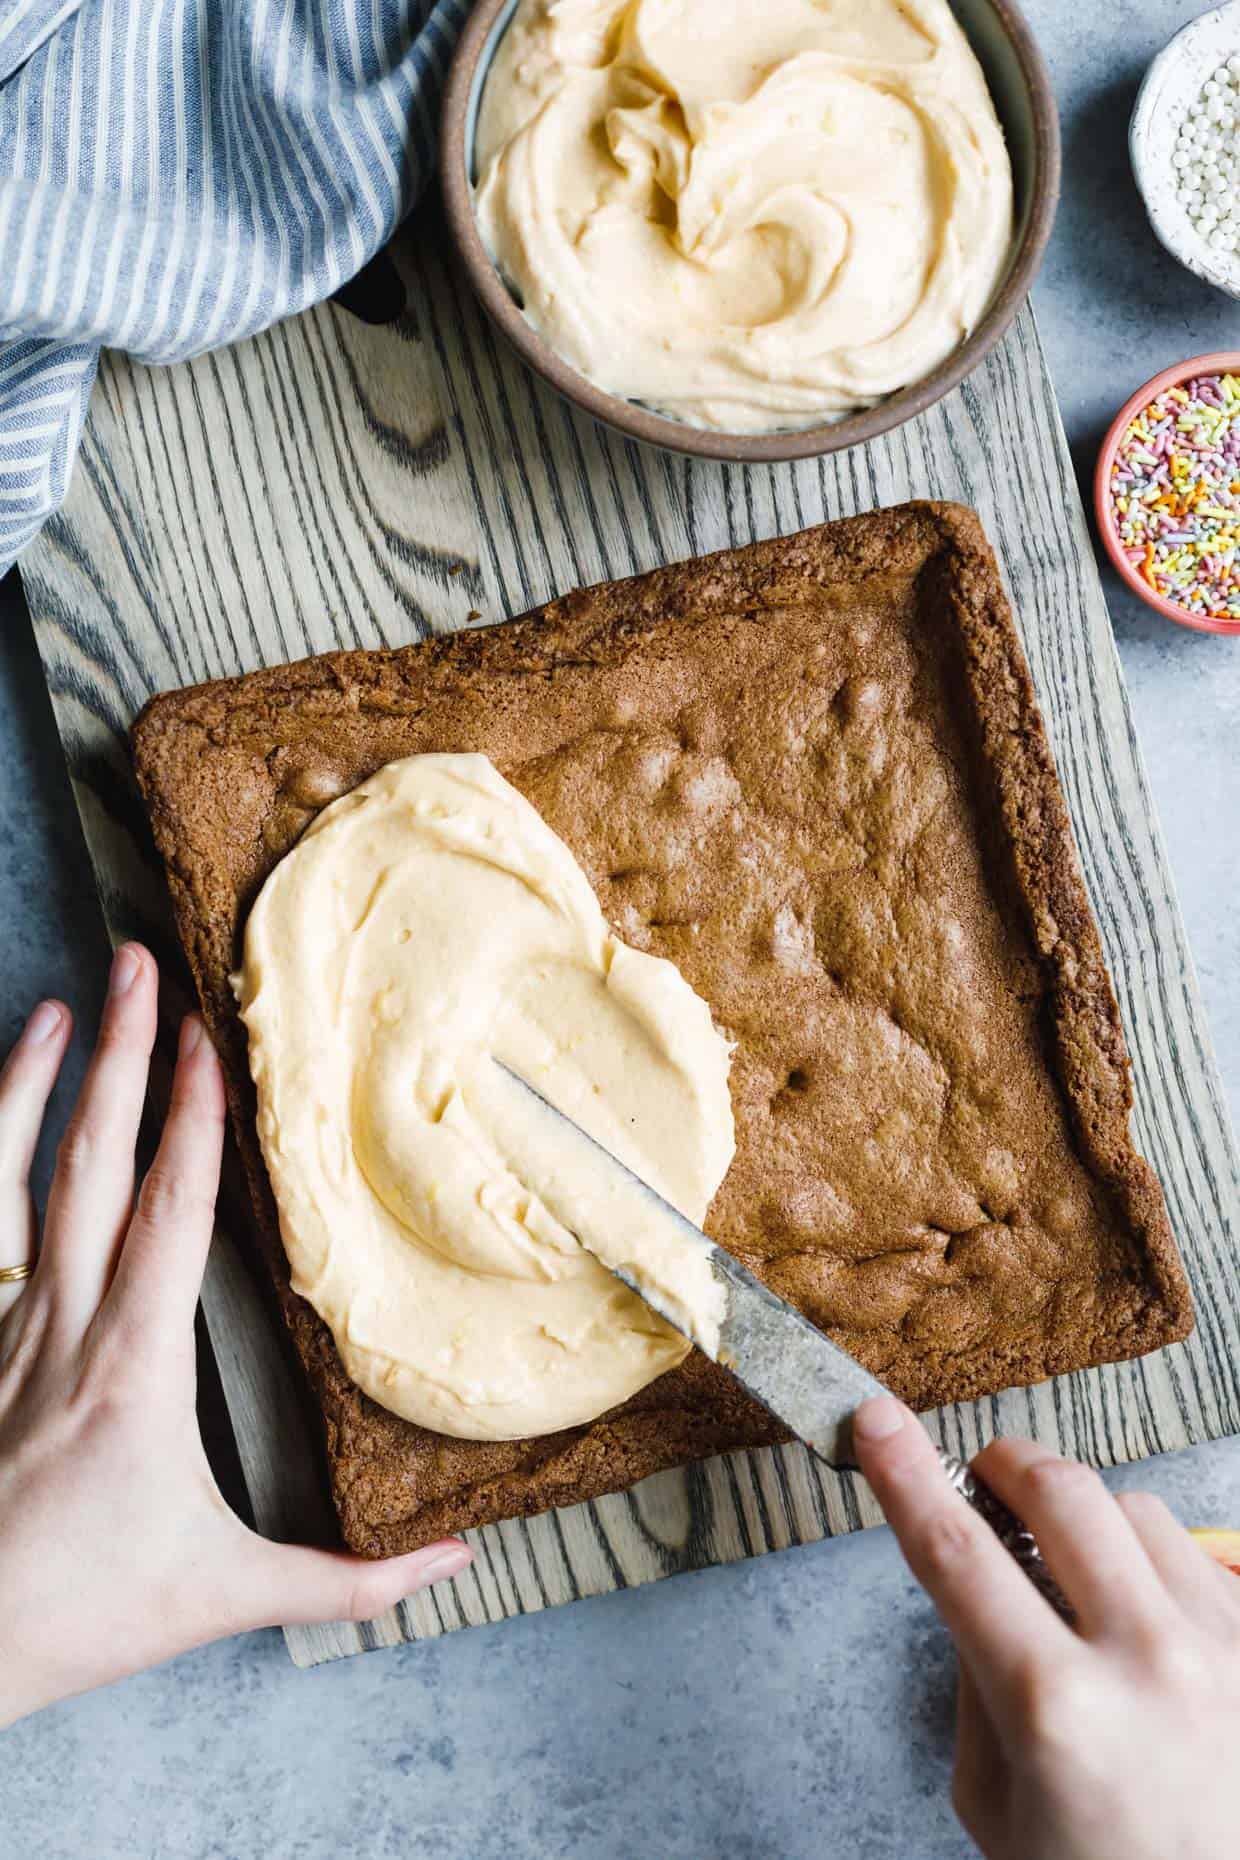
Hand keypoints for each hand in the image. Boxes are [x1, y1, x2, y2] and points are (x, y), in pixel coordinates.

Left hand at [0, 944, 470, 1727]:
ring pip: (15, 1180)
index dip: (191, 1119)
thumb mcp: (224, 1594)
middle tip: (141, 968)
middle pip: (91, 1166)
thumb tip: (454, 1559)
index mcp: (134, 1368)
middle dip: (121, 1057)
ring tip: (67, 1004)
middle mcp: (61, 1326)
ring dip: (36, 1084)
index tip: (207, 1038)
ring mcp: (7, 1326)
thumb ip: (347, 1580)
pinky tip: (8, 1100)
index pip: (170, 1213)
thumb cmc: (83, 1612)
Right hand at [853, 1396, 1239, 1859]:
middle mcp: (1148, 1663)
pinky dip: (1153, 1569)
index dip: (905, 1474)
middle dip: (1006, 1468)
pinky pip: (1197, 1555)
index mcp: (1057, 1710)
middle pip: (1060, 1490)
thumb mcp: (996, 1807)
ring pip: (1134, 1509)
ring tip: (1079, 1585)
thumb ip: (976, 1682)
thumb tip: (978, 1582)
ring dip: (1088, 1525)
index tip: (876, 1421)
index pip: (957, 1552)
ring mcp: (1225, 1649)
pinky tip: (1144, 1625)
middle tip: (986, 1484)